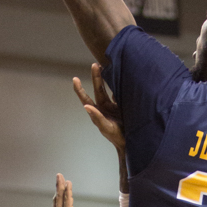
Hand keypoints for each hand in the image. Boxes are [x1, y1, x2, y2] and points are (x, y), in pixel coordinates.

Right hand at [49, 173, 82, 206]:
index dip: (57, 198)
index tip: (58, 192)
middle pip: (56, 199)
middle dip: (57, 187)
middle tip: (58, 177)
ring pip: (60, 196)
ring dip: (61, 185)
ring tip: (62, 177)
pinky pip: (68, 199)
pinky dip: (68, 190)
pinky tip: (68, 183)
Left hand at [74, 65, 127, 190]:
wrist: (132, 141)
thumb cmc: (117, 137)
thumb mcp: (106, 127)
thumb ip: (97, 117)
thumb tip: (86, 105)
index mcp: (98, 111)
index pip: (86, 98)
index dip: (80, 89)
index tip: (74, 79)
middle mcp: (104, 106)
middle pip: (99, 89)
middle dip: (97, 77)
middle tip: (95, 64)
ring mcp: (114, 105)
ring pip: (110, 88)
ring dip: (108, 78)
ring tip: (108, 66)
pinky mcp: (124, 105)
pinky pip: (120, 92)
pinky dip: (120, 84)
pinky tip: (122, 76)